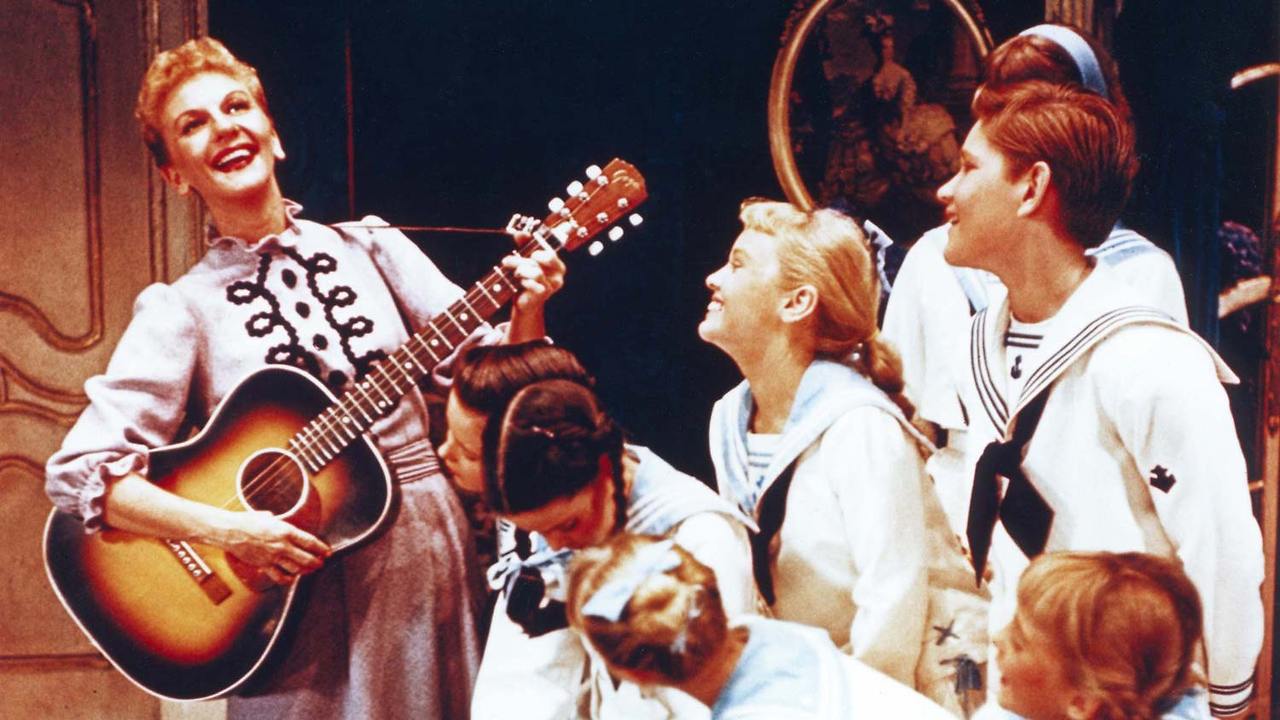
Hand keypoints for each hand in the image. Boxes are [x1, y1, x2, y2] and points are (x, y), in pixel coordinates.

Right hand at [208, 510, 330, 584]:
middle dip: (316, 562)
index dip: (321, 548)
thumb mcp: (269, 517)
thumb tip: (283, 526)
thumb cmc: (248, 521)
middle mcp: (282, 545)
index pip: (310, 542)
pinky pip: (279, 576)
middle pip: (306, 558)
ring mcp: (273, 557)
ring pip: (295, 569)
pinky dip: (287, 579)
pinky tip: (292, 578)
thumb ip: (279, 524)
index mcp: (286, 531)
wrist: (230, 531)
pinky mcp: (264, 565)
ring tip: (310, 570)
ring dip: (305, 571)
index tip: (327, 552)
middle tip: (321, 563)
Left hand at [503, 242, 565, 313]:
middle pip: (539, 258)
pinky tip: (520, 283)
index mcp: (557, 263)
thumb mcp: (525, 259)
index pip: (548, 250)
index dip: (534, 247)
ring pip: (535, 271)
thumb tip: (519, 233)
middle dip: (520, 259)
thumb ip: (525, 245)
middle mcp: (558, 274)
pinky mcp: (544, 294)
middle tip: (507, 261)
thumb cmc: (526, 279)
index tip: (521, 249)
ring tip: (514, 274)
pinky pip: (532, 283)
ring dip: (519, 271)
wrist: (524, 302)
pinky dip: (523, 281)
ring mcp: (552, 285)